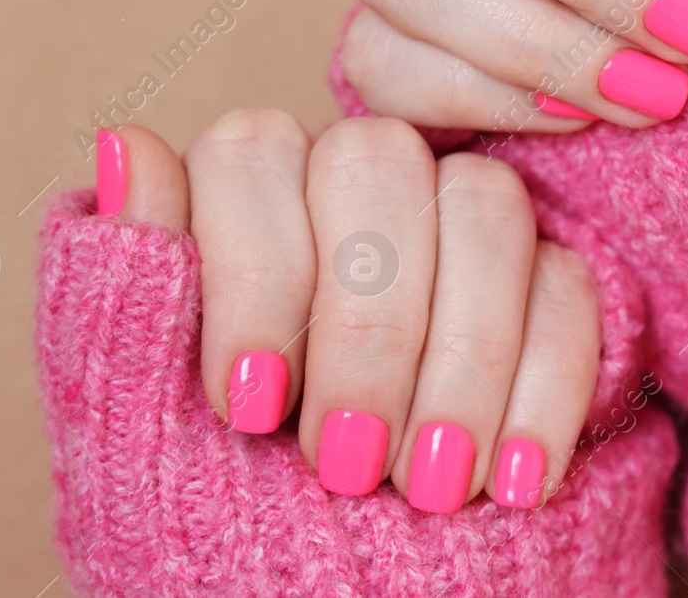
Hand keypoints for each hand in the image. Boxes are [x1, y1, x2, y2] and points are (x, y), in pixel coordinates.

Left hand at [92, 115, 598, 511]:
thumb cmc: (222, 544)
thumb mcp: (141, 444)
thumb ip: (115, 299)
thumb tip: (119, 144)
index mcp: (235, 215)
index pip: (254, 150)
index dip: (257, 273)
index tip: (251, 405)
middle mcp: (346, 201)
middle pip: (378, 161)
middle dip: (366, 324)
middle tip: (345, 461)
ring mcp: (454, 236)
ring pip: (484, 205)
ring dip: (461, 355)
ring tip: (432, 487)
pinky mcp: (548, 291)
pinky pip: (572, 285)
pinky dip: (543, 390)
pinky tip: (515, 483)